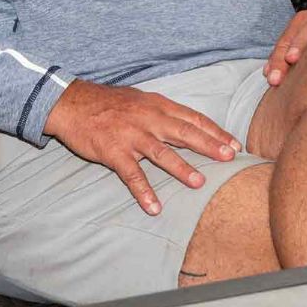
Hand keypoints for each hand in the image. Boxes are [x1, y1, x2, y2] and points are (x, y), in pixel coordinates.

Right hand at [43, 79, 240, 215]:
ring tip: (199, 183)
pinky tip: (154, 207)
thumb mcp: (140, 99)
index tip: (234, 144)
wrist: (72, 103)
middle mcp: (148, 120)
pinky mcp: (114, 152)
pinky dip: (143, 191)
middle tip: (229, 158)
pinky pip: (132, 175)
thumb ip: (162, 111)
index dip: (215, 131)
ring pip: (161, 153)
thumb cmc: (108, 102)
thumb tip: (187, 122)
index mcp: (157, 106)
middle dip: (209, 146)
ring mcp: (131, 136)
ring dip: (181, 169)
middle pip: (184, 133)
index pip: (193, 118)